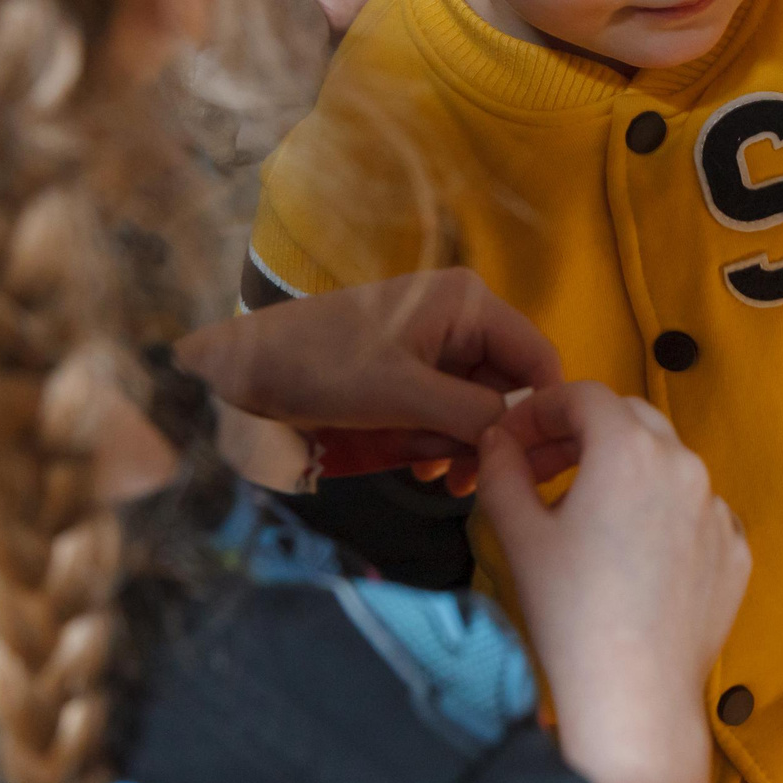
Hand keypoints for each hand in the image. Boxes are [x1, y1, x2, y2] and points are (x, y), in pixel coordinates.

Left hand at [175, 269, 563, 489]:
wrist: (244, 367)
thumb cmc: (324, 368)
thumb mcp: (403, 395)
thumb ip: (472, 414)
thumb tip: (517, 437)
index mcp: (469, 303)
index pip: (538, 357)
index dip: (538, 411)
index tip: (522, 464)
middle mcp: (460, 314)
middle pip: (507, 383)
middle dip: (488, 434)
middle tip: (460, 479)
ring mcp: (433, 340)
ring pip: (476, 401)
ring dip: (459, 442)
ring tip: (432, 474)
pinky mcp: (408, 365)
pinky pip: (445, 404)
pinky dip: (437, 436)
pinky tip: (418, 462)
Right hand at [478, 382, 749, 782]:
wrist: (632, 695)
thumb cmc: (573, 617)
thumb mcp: (518, 533)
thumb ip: (502, 469)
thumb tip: (497, 440)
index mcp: (630, 450)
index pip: (583, 395)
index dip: (541, 410)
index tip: (515, 437)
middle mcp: (684, 467)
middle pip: (630, 419)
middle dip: (581, 432)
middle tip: (541, 465)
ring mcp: (716, 509)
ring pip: (666, 463)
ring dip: (623, 470)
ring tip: (583, 511)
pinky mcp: (733, 550)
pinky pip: (695, 511)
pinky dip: (661, 514)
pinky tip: (630, 552)